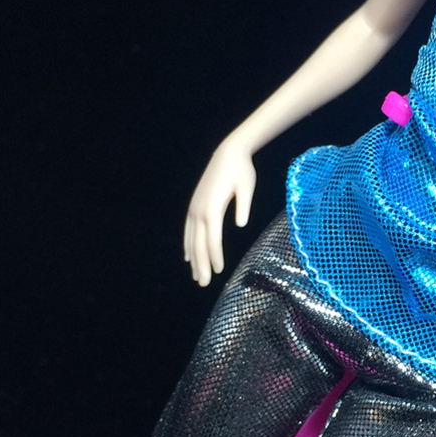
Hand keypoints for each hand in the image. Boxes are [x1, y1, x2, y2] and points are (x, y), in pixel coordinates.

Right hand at [183, 138, 256, 285]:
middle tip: (203, 283)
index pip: (212, 239)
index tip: (220, 271)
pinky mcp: (195, 205)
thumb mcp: (247, 187)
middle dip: (201, 265)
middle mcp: (199, 210)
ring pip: (191, 239)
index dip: (215, 256)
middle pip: (199, 243)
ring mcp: (194, 208)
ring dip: (194, 259)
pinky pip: (188, 230)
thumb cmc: (241, 171)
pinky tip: (188, 257)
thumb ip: (244, 206)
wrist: (228, 153)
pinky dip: (188, 245)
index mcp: (212, 208)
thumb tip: (242, 224)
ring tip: (197, 276)